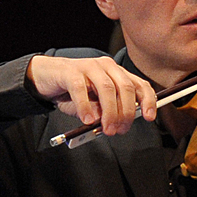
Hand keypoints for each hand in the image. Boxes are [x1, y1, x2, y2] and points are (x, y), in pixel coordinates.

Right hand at [25, 55, 156, 135]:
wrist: (46, 76)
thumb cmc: (73, 91)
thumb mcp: (93, 104)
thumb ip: (103, 112)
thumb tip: (109, 122)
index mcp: (117, 73)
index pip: (139, 84)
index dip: (148, 101)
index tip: (150, 117)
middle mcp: (106, 66)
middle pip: (125, 88)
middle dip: (126, 113)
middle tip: (120, 130)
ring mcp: (89, 66)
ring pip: (107, 89)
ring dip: (110, 112)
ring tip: (106, 129)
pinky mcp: (70, 71)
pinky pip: (80, 90)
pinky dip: (85, 107)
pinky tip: (87, 120)